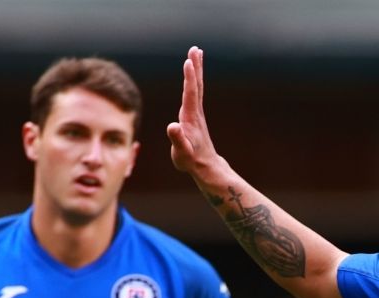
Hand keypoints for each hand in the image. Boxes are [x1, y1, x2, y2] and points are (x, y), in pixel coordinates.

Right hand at [167, 47, 219, 177]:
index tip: (188, 61)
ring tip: (196, 54)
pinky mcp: (195, 116)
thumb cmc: (191, 161)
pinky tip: (192, 77)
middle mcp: (196, 112)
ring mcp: (197, 113)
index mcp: (191, 118)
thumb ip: (177, 140)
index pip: (191, 94)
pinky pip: (195, 94)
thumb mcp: (182, 153)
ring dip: (196, 70)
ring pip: (197, 87)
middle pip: (197, 85)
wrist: (205, 167)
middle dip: (196, 67)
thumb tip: (172, 126)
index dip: (189, 78)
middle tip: (195, 49)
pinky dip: (194, 81)